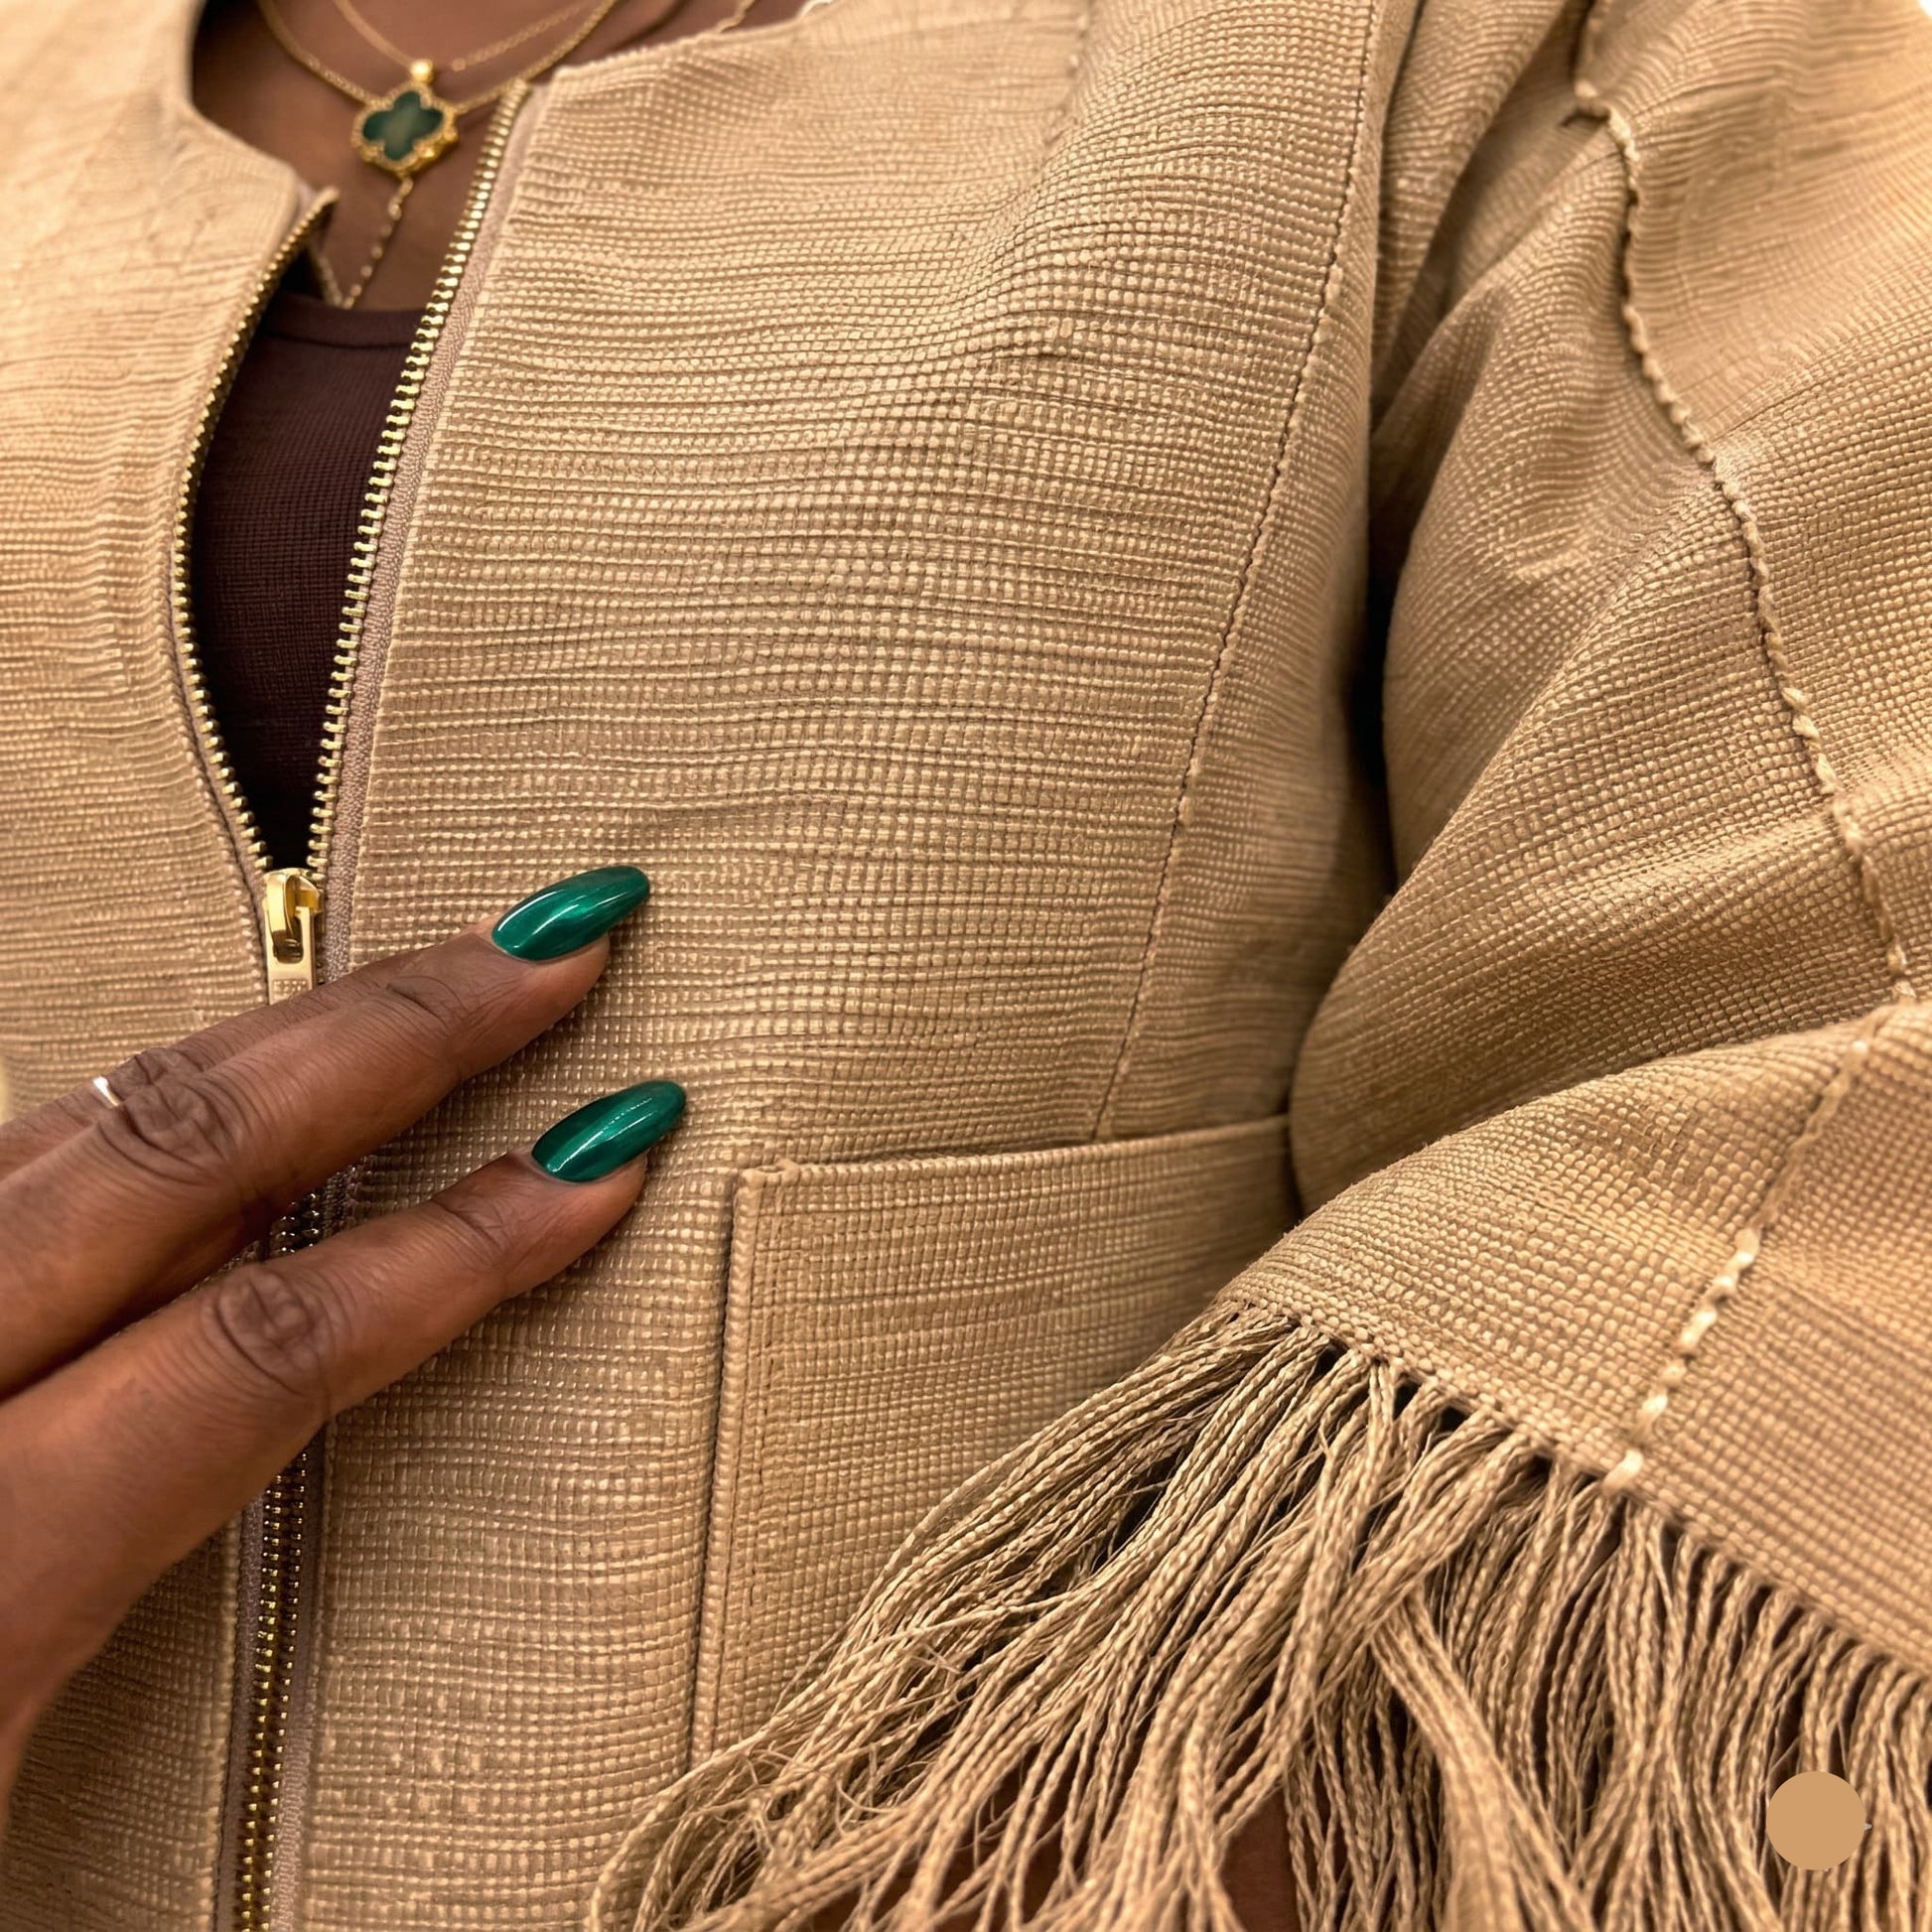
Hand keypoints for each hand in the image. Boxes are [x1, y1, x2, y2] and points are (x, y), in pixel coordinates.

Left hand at [0, 867, 680, 1820]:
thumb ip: (95, 1663)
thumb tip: (333, 1633)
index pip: (264, 1343)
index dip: (462, 1246)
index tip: (607, 1163)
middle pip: (181, 1148)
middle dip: (402, 1033)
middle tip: (562, 941)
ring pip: (79, 1112)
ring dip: (286, 1038)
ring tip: (432, 981)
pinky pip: (6, 1146)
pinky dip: (151, 1096)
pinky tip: (239, 1083)